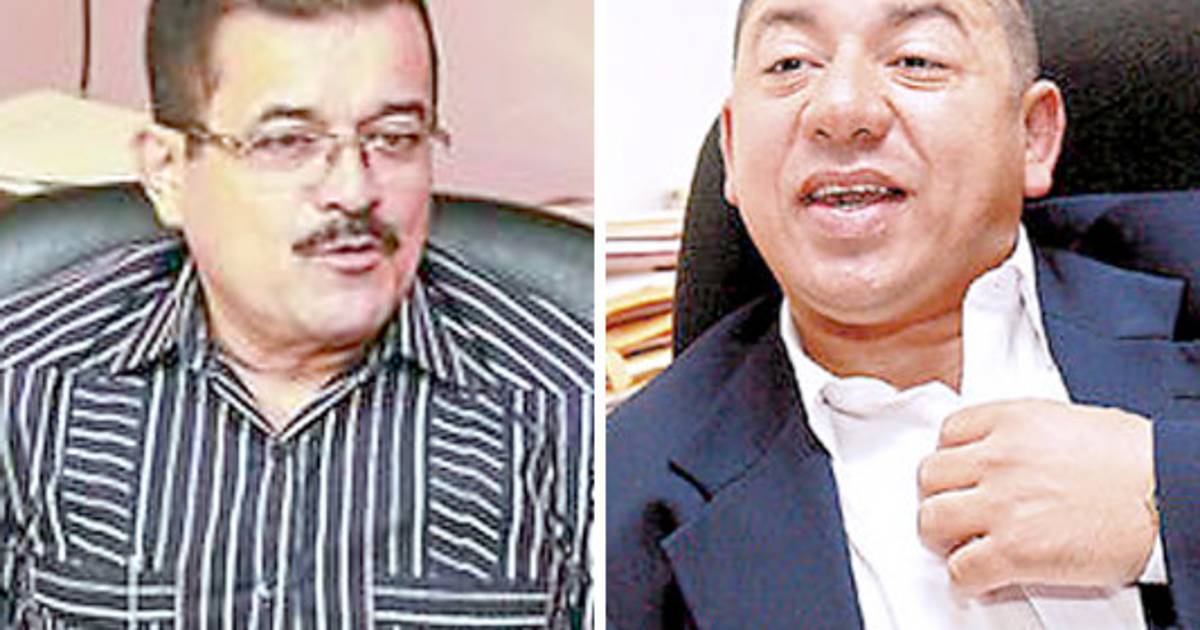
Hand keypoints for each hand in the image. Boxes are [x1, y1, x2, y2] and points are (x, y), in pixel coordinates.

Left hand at [916, 399, 1156, 595]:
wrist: (1170, 495)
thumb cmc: (1139, 462)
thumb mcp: (1071, 422)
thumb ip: (1026, 435)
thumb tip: (1009, 452)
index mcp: (1012, 421)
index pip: (948, 434)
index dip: (954, 459)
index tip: (961, 474)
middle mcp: (998, 459)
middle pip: (929, 477)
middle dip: (943, 496)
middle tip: (960, 511)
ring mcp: (1002, 505)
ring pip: (931, 521)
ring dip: (946, 537)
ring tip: (966, 543)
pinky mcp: (1014, 551)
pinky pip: (961, 570)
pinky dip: (967, 579)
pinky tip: (984, 576)